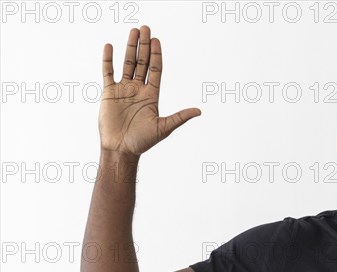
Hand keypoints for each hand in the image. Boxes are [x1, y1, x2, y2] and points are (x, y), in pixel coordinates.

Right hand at [98, 25, 200, 155]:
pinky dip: (108, 60)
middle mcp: (138, 89)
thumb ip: (180, 117)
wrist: (121, 149)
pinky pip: (108, 72)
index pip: (156, 70)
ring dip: (129, 47)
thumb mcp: (164, 127)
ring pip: (127, 63)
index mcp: (152, 95)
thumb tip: (199, 111)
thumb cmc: (142, 141)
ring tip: (133, 31)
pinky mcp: (109, 93)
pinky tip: (110, 46)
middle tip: (145, 28)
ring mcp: (124, 89)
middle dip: (144, 46)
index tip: (157, 40)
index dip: (156, 55)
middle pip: (142, 62)